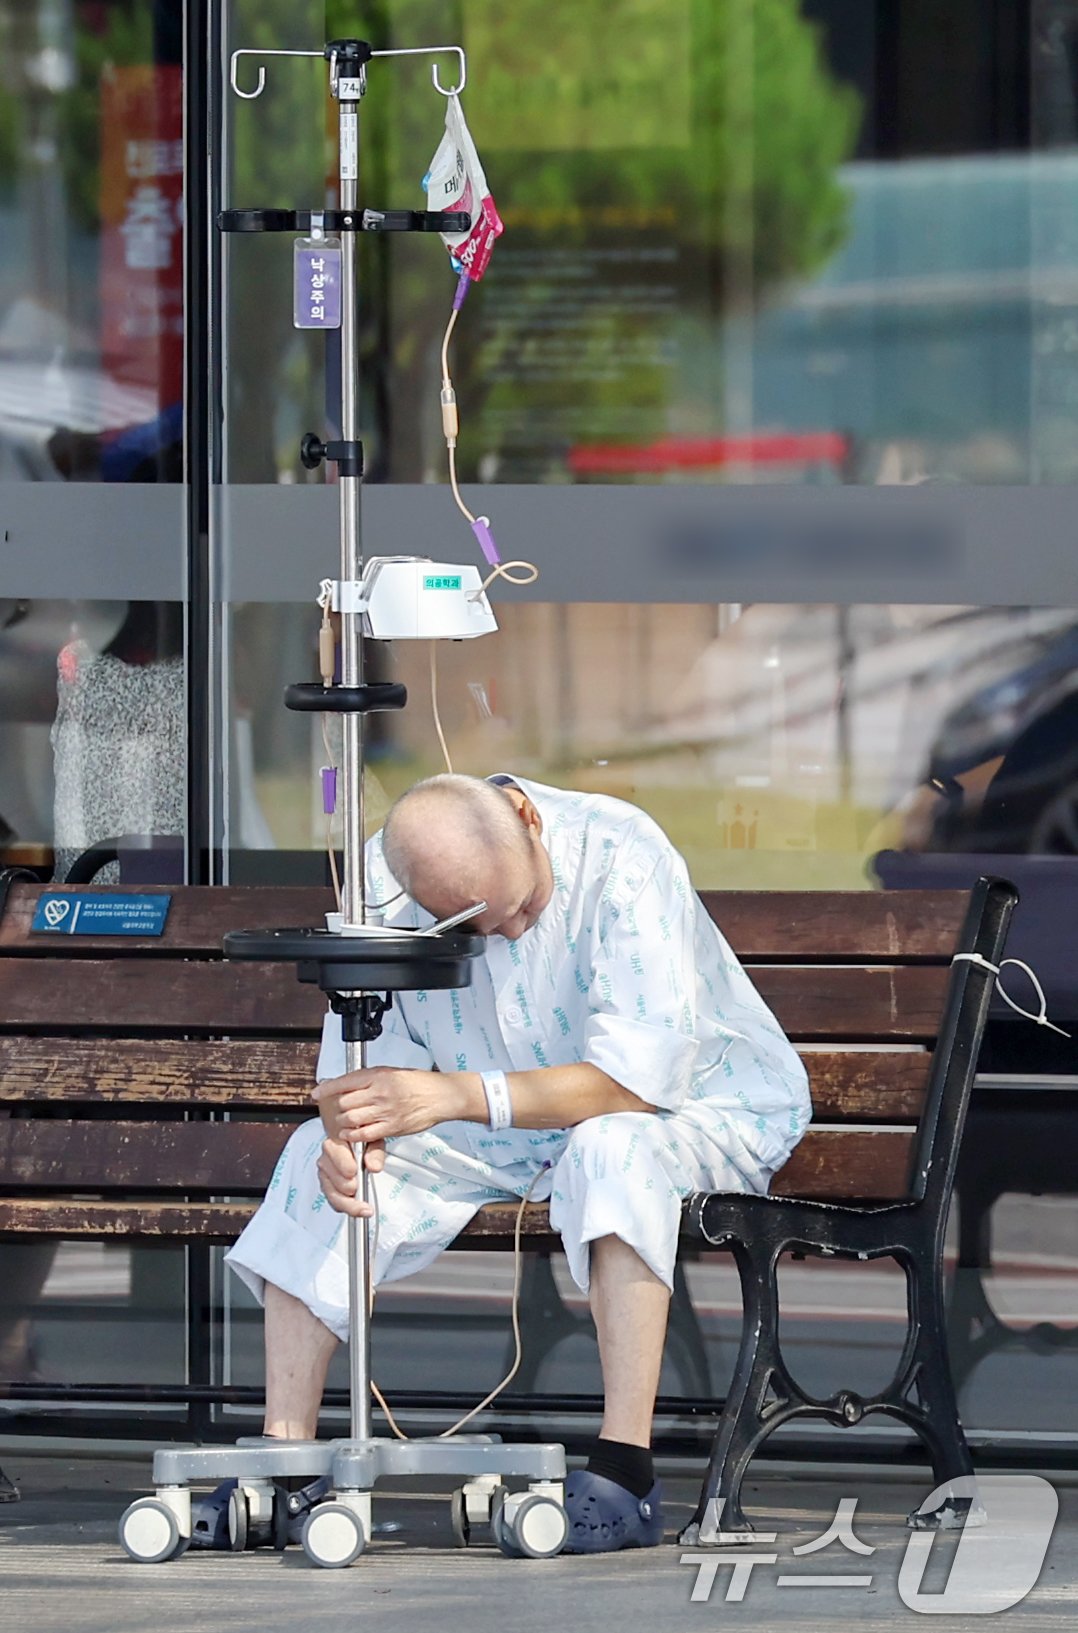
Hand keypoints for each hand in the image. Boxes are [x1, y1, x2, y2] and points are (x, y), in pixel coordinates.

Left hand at [312, 1066, 457, 1144]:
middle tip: (335, 1111)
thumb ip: (368, 1079)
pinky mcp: (391, 1127)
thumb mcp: (390, 1072)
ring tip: (343, 1123)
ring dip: (343, 1123)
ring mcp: (385, 1110)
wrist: (441, 1096)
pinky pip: (364, 1134)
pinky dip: (354, 1135)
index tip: (317, 1092)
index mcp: (378, 1075)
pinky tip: (352, 1134)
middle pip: (344, 1102)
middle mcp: (379, 1091)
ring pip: (351, 1118)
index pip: (345, 1081)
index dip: (327, 1088)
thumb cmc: (417, 1084)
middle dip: (336, 1108)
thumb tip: (346, 1083)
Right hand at [317, 1135, 386, 1216]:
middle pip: (331, 1178)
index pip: (334, 1153)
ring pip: (331, 1193)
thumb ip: (375, 1153)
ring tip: (363, 1207)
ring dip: (347, 1202)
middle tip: (357, 1189)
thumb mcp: (374, 1141)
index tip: (353, 1171)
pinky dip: (346, 1207)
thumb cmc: (363, 1142)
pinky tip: (358, 1209)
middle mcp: (326, 1158)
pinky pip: (334, 1201)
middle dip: (345, 1186)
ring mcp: (325, 1173)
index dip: (343, 1164)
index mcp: (335, 1141)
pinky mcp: (328, 1186)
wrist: (355, 1144)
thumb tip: (374, 1167)